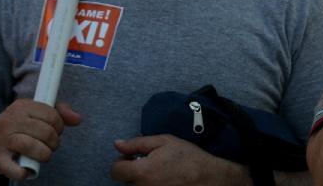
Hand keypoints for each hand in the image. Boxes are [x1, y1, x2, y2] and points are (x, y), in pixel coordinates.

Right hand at [0, 99, 80, 180]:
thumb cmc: (17, 127)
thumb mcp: (36, 114)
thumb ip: (60, 113)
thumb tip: (78, 119)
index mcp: (22, 106)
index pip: (52, 115)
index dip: (59, 126)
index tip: (56, 131)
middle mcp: (10, 120)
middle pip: (45, 132)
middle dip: (54, 142)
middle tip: (50, 145)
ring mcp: (1, 140)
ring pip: (34, 147)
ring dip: (44, 155)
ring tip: (43, 155)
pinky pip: (17, 169)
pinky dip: (26, 172)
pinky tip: (27, 168)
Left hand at [110, 135, 250, 185]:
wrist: (207, 177)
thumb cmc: (187, 157)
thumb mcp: (164, 141)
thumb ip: (137, 143)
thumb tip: (117, 144)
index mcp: (141, 172)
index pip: (115, 170)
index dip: (122, 161)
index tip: (134, 158)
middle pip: (126, 180)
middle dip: (134, 171)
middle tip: (152, 164)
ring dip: (142, 180)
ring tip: (159, 174)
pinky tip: (164, 181)